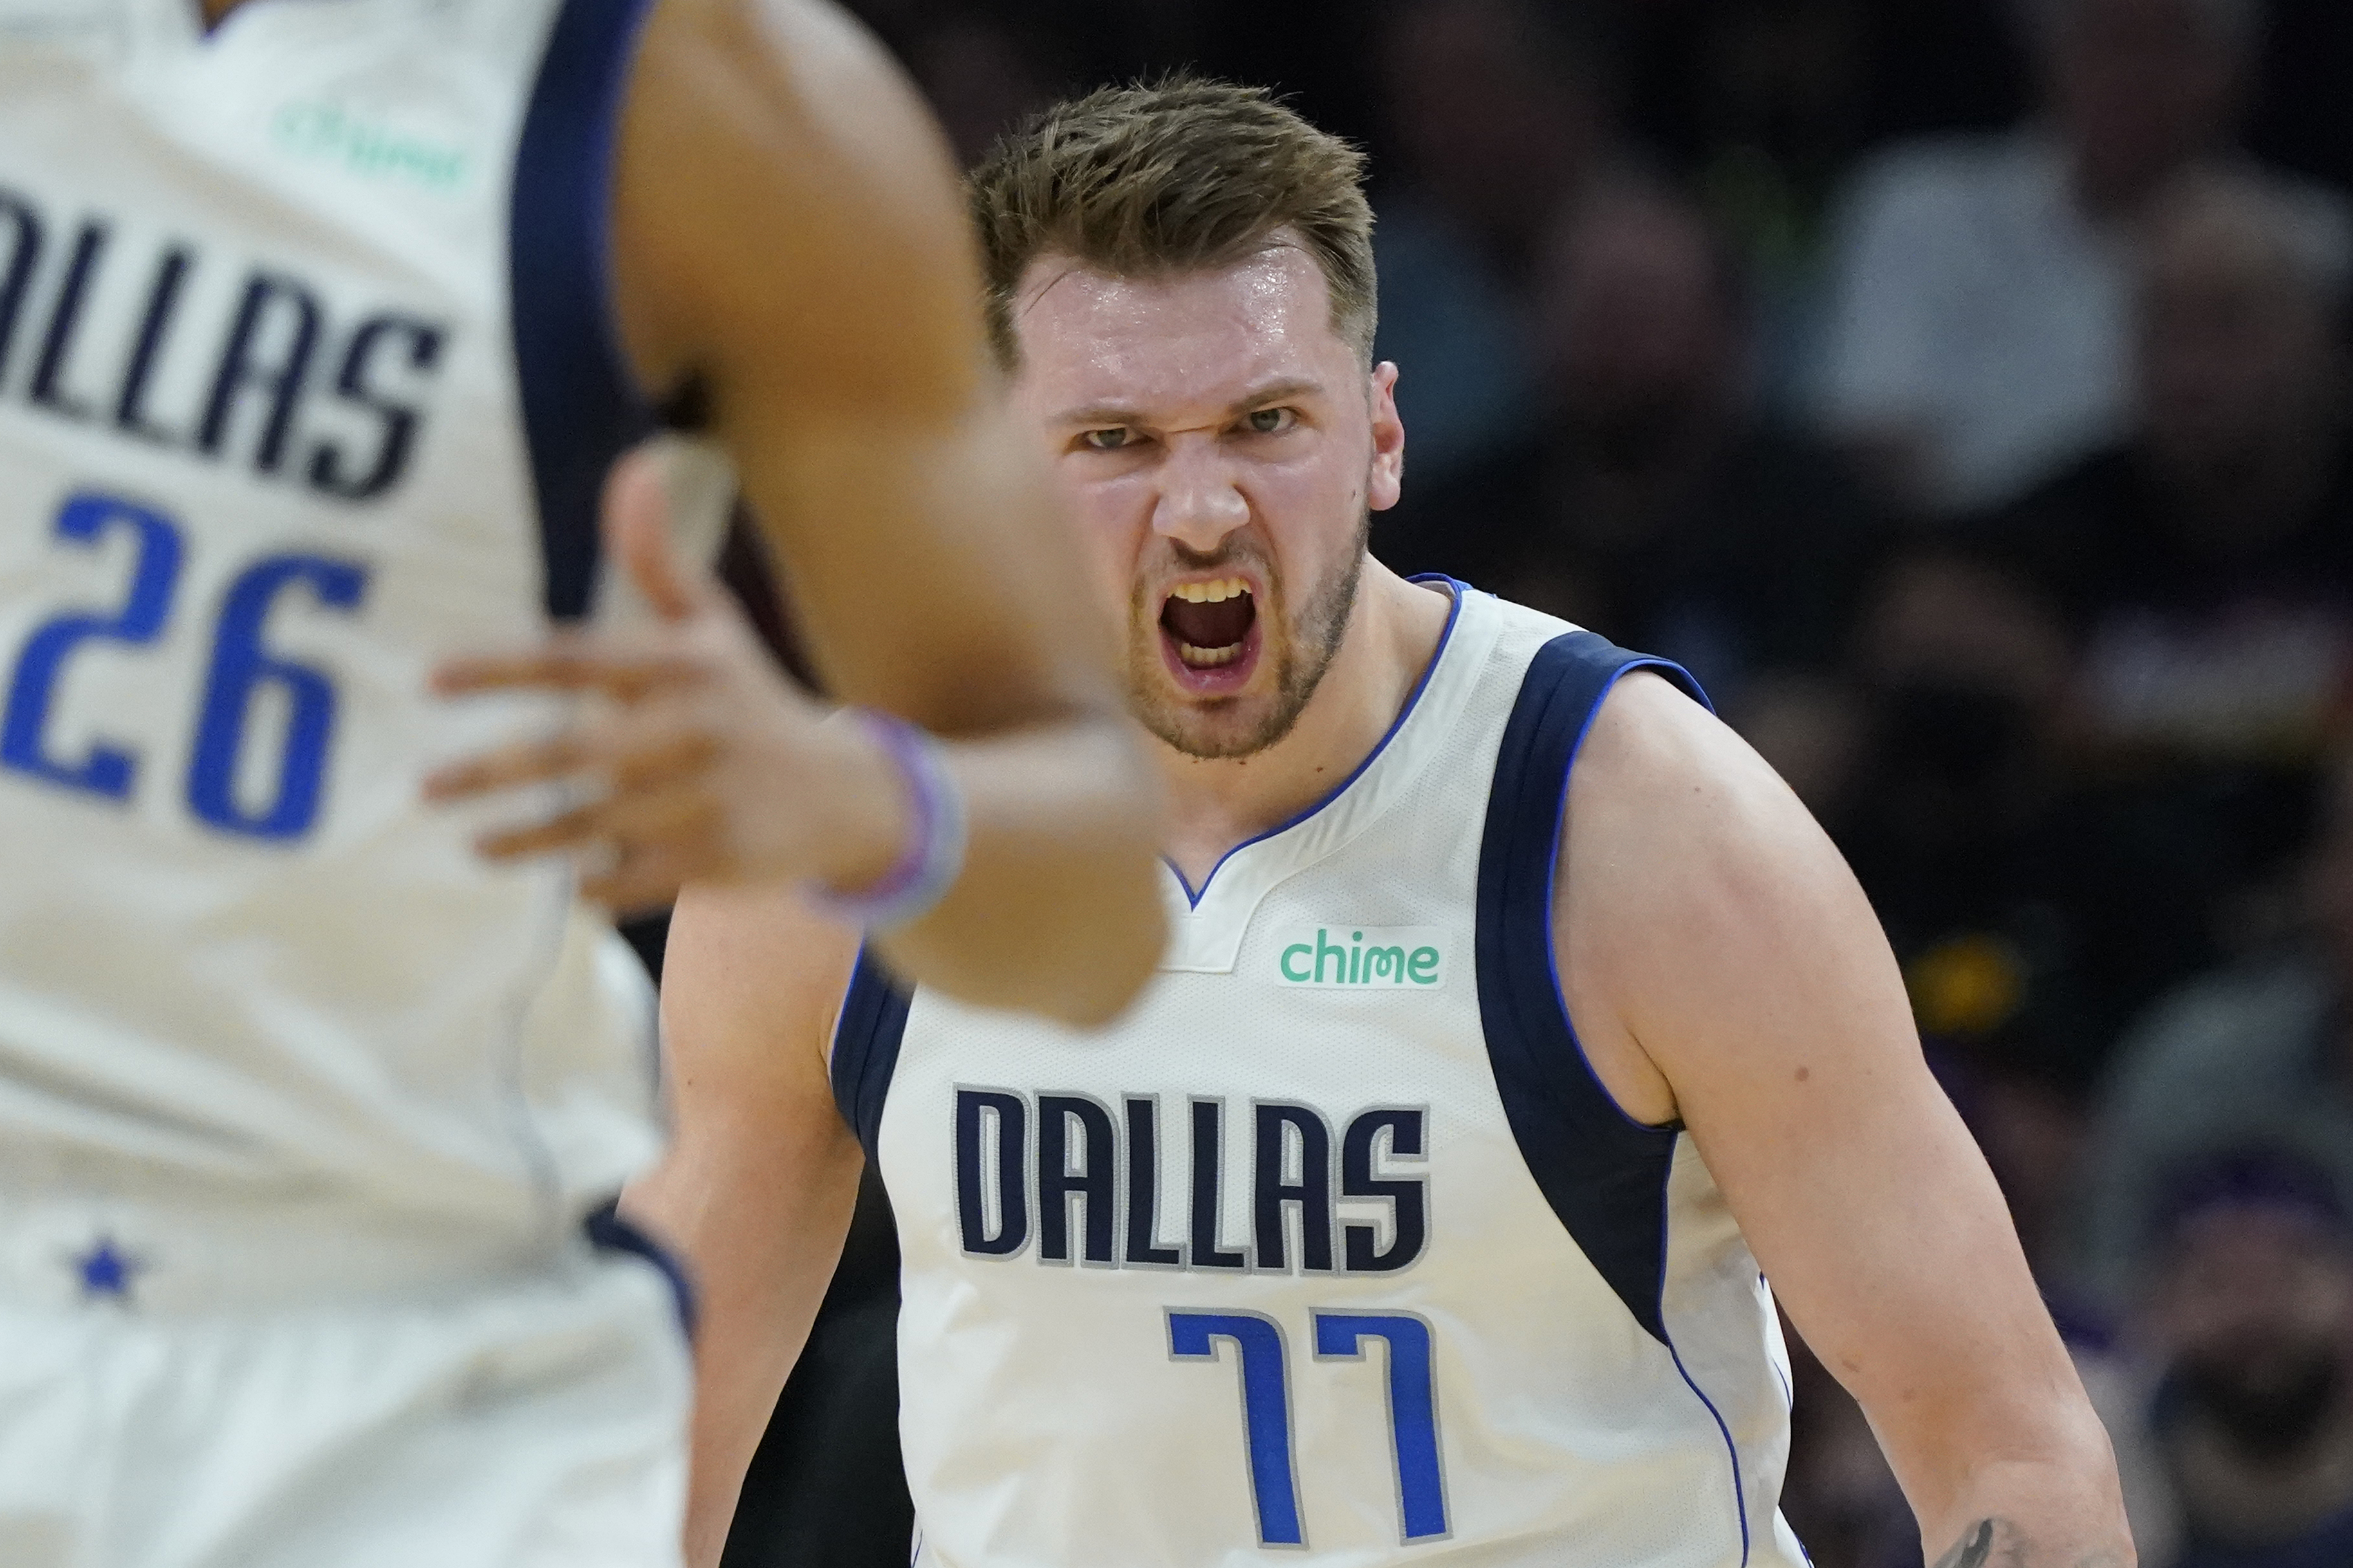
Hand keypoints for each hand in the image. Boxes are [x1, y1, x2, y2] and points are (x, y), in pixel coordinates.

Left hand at [423, 447, 904, 912]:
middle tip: (426, 786)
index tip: (431, 680)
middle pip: (572, 751)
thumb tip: (635, 468)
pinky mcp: (716, 859)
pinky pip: (628, 879)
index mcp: (683, 665)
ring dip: (525, 840)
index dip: (499, 666)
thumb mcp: (714, 627)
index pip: (574, 658)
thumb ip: (658, 558)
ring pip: (591, 824)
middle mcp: (694, 728)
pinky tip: (563, 880)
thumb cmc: (752, 702)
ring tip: (473, 844)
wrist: (845, 795)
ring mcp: (706, 799)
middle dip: (491, 772)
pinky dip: (589, 885)